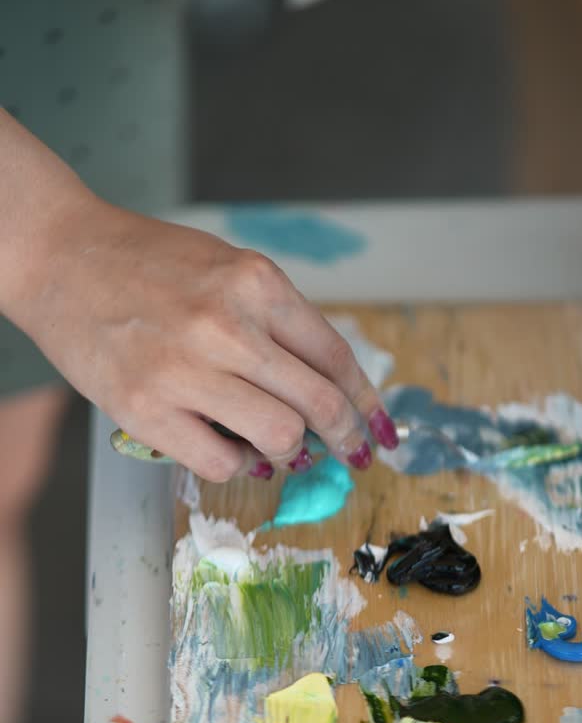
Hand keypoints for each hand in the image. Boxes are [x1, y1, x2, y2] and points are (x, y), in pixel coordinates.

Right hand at [8, 193, 397, 480]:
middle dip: (346, 439)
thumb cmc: (146, 265)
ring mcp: (186, 370)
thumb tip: (325, 390)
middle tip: (350, 456)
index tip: (378, 430)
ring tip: (273, 447)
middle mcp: (227, 325)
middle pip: (320, 404)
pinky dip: (237, 465)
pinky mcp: (148, 411)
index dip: (366, 402)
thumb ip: (274, 321)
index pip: (335, 356)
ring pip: (279, 438)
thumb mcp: (226, 270)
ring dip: (287, 452)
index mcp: (255, 282)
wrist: (60, 257)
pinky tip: (227, 449)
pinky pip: (223, 463)